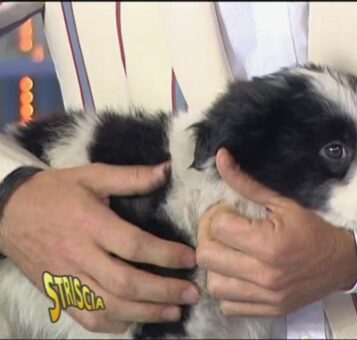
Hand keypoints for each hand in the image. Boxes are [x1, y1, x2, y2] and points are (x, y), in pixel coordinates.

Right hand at [0, 163, 199, 333]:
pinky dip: (112, 324)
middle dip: (163, 292)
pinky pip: (86, 317)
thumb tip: (167, 170)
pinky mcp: (58, 292)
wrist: (7, 212)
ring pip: (108, 306)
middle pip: (125, 283)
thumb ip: (131, 176)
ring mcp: (66, 279)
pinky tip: (135, 322)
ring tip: (174, 313)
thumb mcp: (91, 176)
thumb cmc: (55, 192)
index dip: (165, 255)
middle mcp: (78, 255)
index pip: (133, 245)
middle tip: (191, 295)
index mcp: (90, 224)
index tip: (191, 260)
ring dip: (145, 313)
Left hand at [196, 148, 356, 316]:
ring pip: (213, 286)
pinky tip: (238, 276)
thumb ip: (248, 183)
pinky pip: (228, 306)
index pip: (217, 227)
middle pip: (207, 257)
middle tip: (224, 231)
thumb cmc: (316, 226)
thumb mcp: (284, 202)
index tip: (230, 213)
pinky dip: (228, 291)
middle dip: (210, 238)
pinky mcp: (270, 310)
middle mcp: (266, 274)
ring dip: (216, 267)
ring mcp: (267, 296)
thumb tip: (220, 158)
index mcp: (270, 243)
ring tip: (230, 254)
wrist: (346, 260)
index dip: (218, 215)